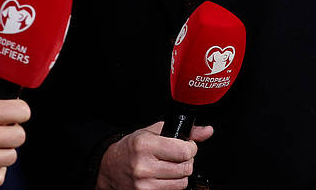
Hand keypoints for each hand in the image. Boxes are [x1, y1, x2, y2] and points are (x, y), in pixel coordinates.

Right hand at [97, 122, 213, 189]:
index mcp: (145, 145)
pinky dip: (172, 185)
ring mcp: (144, 184)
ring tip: (169, 167)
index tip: (188, 146)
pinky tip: (163, 177)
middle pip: (185, 168)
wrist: (109, 168)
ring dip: (180, 175)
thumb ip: (182, 131)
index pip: (183, 151)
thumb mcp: (152, 132)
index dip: (191, 148)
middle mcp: (144, 166)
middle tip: (177, 156)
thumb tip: (207, 131)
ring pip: (181, 183)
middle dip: (186, 161)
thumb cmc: (131, 149)